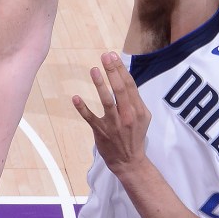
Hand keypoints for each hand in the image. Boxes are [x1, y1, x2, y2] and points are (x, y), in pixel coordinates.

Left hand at [72, 51, 149, 172]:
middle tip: (105, 56)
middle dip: (113, 71)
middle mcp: (128, 116)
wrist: (129, 161)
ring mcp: (114, 124)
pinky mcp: (101, 132)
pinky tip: (75, 98)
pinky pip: (90, 118)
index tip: (112, 55)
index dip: (121, 69)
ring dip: (100, 85)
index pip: (130, 85)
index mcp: (138, 110)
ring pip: (107, 101)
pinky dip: (82, 108)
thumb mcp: (142, 117)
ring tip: (93, 70)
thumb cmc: (134, 136)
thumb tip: (125, 79)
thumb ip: (136, 100)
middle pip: (120, 90)